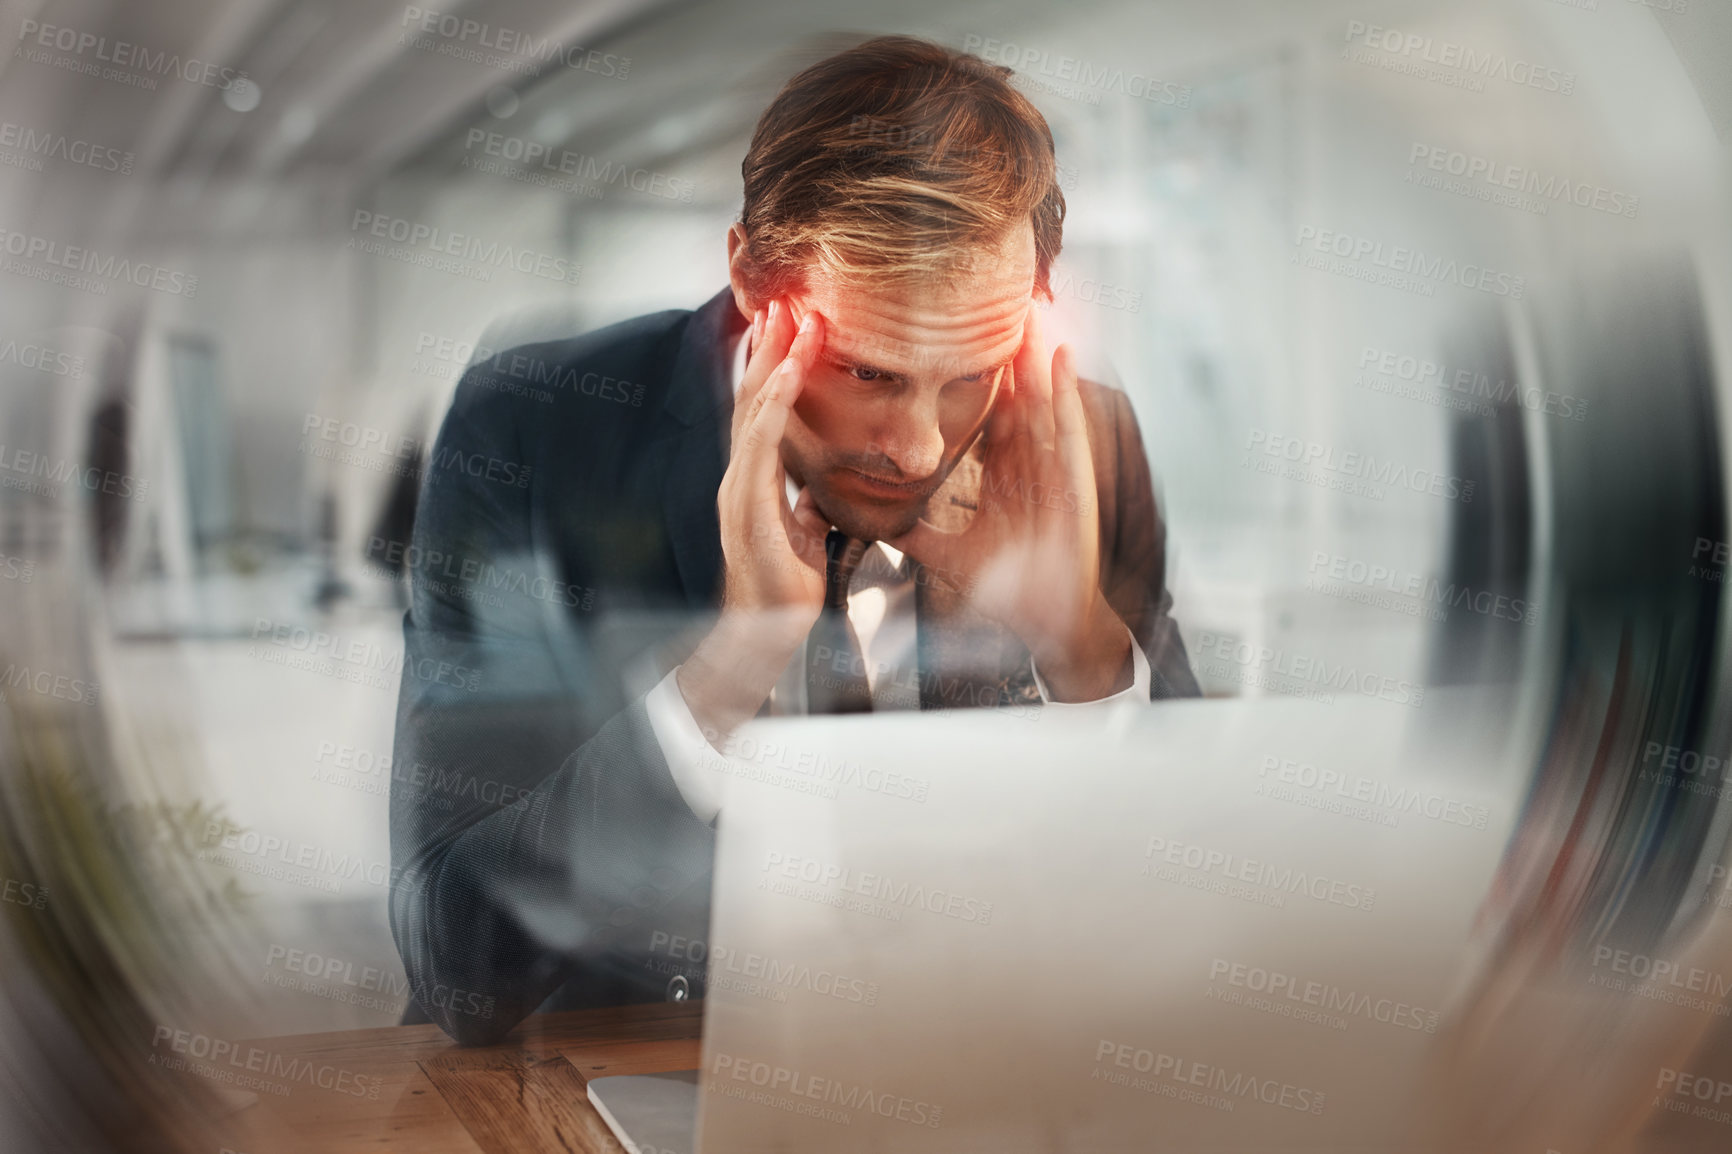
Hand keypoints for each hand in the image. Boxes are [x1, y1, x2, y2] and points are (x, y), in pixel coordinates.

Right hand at [678, 300, 830, 740]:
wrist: (763, 635)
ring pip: (753, 407)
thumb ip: (804, 510)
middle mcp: (741, 475)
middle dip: (769, 346)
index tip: (794, 328)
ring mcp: (739, 486)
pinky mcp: (747, 502)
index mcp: (756, 481)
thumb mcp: (802, 539)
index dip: (777, 368)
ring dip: (773, 359)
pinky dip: (773, 401)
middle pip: (752, 396)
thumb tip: (817, 495)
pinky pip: (760, 440)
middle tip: (786, 298)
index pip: (764, 411)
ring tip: (790, 317)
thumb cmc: (782, 592)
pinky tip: (788, 372)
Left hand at [890, 307, 1131, 700]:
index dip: (969, 379)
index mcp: (1001, 475)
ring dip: (1034, 353)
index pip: (984, 415)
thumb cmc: (1006, 589)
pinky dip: (1066, 388)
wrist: (1046, 621)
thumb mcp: (946, 553)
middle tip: (988, 301)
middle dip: (1005, 351)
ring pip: (1041, 397)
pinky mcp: (1074, 477)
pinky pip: (1070, 424)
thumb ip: (911, 533)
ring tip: (1025, 307)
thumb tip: (867, 521)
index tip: (948, 340)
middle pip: (1015, 394)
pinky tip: (1060, 353)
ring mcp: (1054, 466)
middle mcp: (1029, 463)